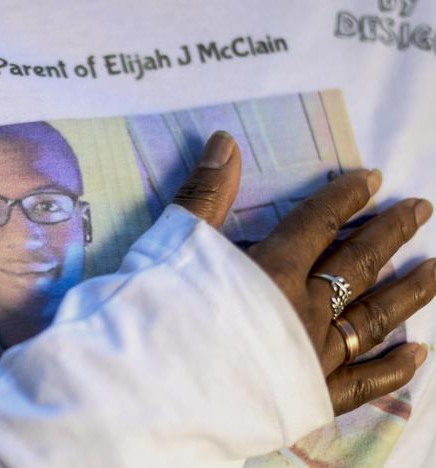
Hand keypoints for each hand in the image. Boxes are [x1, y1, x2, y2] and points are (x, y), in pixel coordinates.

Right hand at [173, 131, 435, 415]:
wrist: (154, 388)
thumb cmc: (159, 312)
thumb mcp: (177, 244)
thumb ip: (205, 194)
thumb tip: (224, 141)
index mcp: (273, 270)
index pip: (318, 223)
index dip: (345, 198)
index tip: (372, 180)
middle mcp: (305, 309)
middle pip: (357, 266)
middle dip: (390, 233)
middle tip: (421, 210)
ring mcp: (315, 356)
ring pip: (373, 319)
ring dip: (408, 293)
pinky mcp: (312, 397)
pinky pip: (363, 382)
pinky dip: (392, 369)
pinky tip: (419, 354)